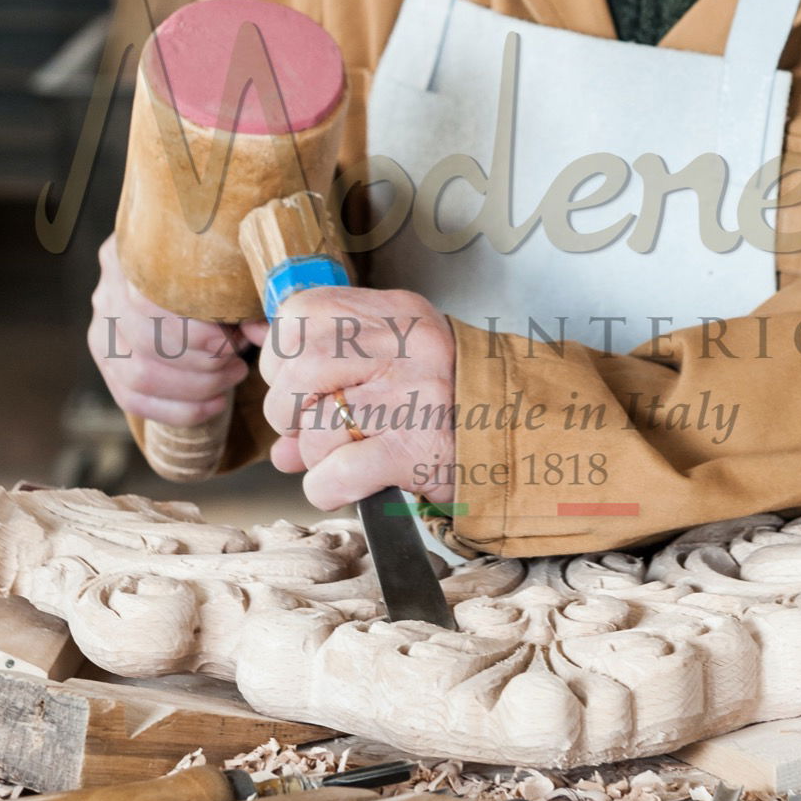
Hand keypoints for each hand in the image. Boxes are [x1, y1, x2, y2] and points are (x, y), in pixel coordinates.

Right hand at [88, 234, 251, 425]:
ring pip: (136, 373)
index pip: (149, 299)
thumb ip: (248, 296)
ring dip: (193, 387)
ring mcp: (101, 324)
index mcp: (135, 249)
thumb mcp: (235, 271)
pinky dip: (177, 409)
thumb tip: (263, 333)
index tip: (232, 340)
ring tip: (231, 378)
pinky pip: (131, 398)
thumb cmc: (219, 269)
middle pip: (143, 339)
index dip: (193, 330)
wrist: (196, 275)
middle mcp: (110, 286)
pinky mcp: (107, 360)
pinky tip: (215, 405)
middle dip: (200, 361)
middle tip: (238, 362)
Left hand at [249, 286, 455, 510]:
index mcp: (394, 314)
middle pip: (296, 368)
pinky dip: (328, 488)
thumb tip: (280, 443)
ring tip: (345, 454)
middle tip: (313, 424)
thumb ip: (332, 385)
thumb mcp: (397, 364)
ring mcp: (409, 397)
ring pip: (314, 428)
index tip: (302, 381)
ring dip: (314, 455)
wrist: (520, 435)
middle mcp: (403, 346)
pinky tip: (348, 484)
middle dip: (287, 410)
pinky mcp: (413, 450)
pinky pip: (336, 473)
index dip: (284, 354)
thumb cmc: (451, 399)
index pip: (300, 312)